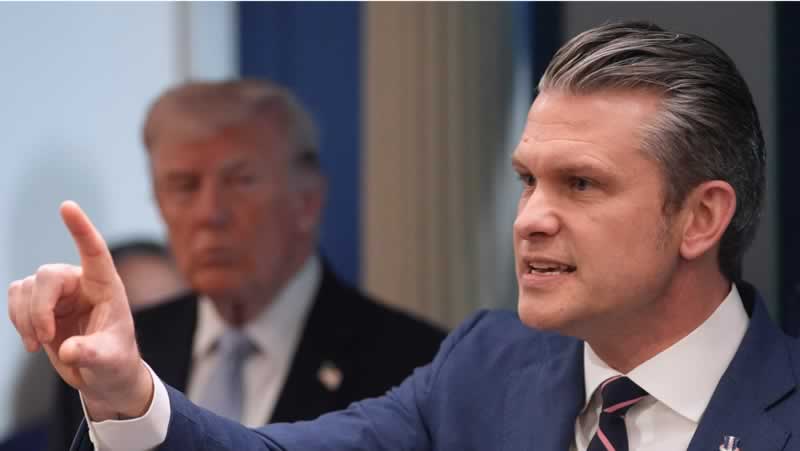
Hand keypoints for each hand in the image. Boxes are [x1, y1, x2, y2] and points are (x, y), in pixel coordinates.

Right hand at [7, 201, 151, 420]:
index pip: (94, 251)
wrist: (102, 375)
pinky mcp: (40, 303)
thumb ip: (92, 354)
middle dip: (38, 308)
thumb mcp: (110, 361)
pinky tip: (32, 340)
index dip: (80, 228)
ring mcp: (59, 291)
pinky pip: (16, 296)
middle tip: (44, 339)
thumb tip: (70, 351)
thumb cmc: (116, 362)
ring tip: (40, 344)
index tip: (67, 206)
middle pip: (47, 275)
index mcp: (106, 286)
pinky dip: (17, 318)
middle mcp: (81, 282)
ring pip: (27, 287)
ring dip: (26, 318)